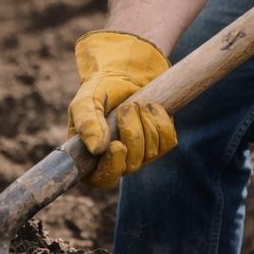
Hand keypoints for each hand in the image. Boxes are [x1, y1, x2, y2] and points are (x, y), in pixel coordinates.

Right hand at [67, 30, 177, 189]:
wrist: (125, 75)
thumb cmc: (100, 91)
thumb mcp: (86, 102)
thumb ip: (86, 122)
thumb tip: (96, 148)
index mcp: (93, 158)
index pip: (102, 179)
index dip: (111, 167)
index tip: (116, 146)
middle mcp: (118, 161)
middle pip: (131, 165)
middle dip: (131, 132)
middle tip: (125, 108)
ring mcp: (141, 155)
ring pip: (151, 152)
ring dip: (144, 122)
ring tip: (134, 104)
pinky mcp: (161, 143)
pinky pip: (168, 141)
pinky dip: (160, 120)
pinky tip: (150, 107)